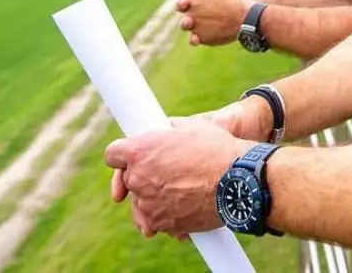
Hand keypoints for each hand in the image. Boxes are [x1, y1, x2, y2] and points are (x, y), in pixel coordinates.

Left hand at [109, 100, 273, 216]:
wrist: (238, 181)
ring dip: (153, 198)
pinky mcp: (162, 224)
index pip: (112, 155)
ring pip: (140, 204)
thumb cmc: (217, 150)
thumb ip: (168, 130)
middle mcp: (138, 179)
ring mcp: (148, 205)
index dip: (122, 155)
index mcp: (139, 152)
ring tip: (176, 191)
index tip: (130, 158)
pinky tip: (184, 204)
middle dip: (142, 177)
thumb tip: (165, 130)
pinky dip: (167, 215)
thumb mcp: (191, 127)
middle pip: (127, 181)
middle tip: (165, 173)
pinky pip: (156, 220)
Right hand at [177, 0, 252, 46]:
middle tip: (185, 3)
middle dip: (181, 4)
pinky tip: (197, 38)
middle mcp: (193, 8)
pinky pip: (194, 38)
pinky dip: (193, 39)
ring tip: (189, 22)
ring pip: (185, 23)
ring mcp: (197, 22)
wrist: (248, 10)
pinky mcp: (203, 34)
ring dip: (184, 23)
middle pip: (181, 6)